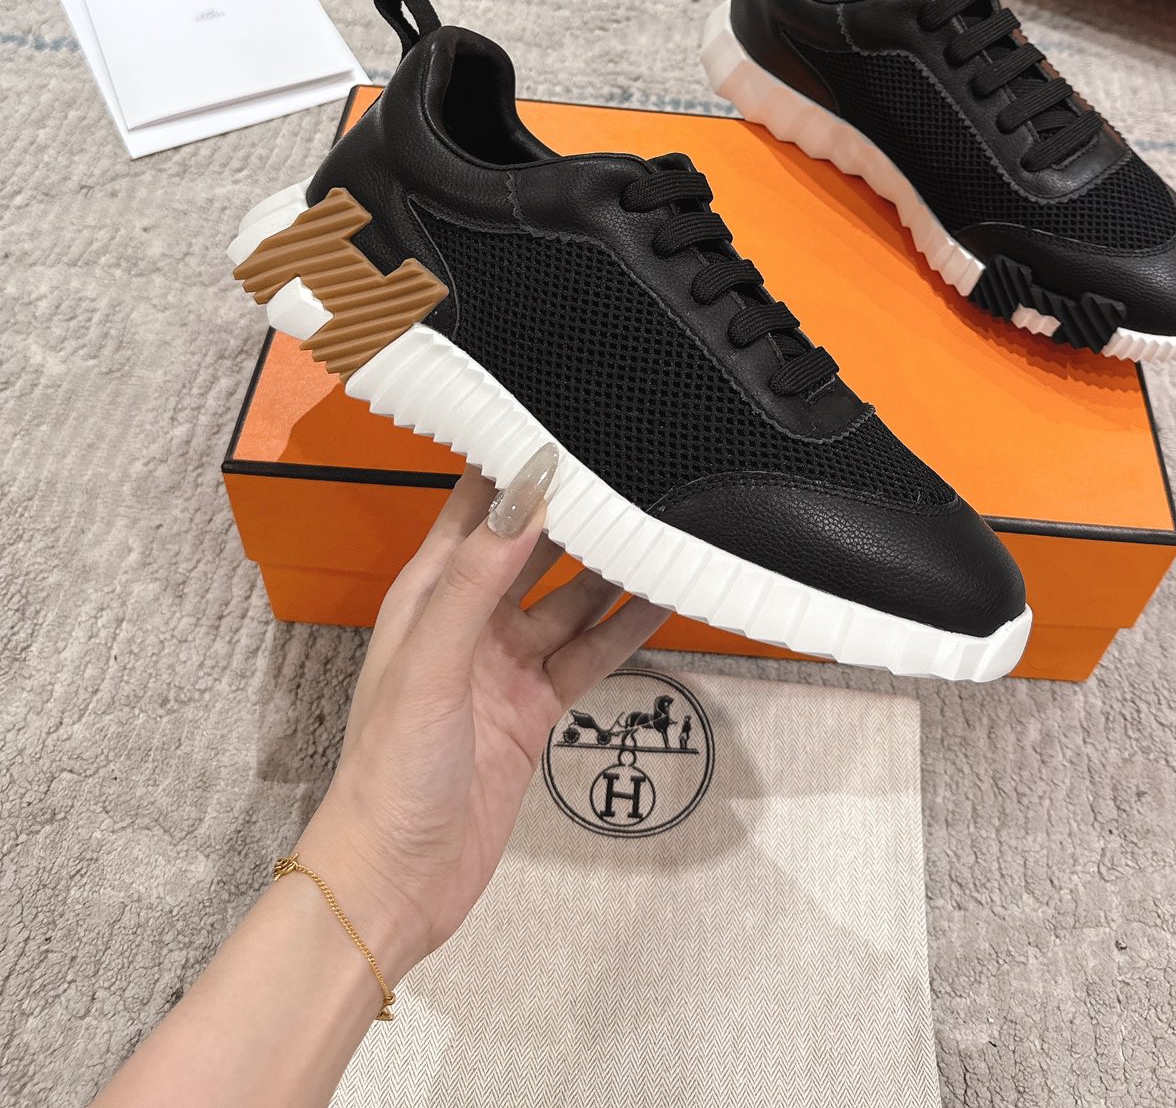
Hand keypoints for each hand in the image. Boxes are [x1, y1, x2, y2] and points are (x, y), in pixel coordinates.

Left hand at [296, 445, 668, 977]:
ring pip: (572, 598)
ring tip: (663, 525)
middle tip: (634, 466)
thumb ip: (478, 577)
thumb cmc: (388, 773)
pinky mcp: (536, 708)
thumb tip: (522, 494)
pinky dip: (625, 628)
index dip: (511, 462)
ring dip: (612, 567)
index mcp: (428, 594)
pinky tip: (661, 600)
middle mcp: (469, 620)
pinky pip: (589, 653)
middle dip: (576, 509)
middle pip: (532, 545)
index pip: (473, 505)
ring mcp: (506, 664)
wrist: (395, 881)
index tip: (561, 417)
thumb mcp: (431, 663)